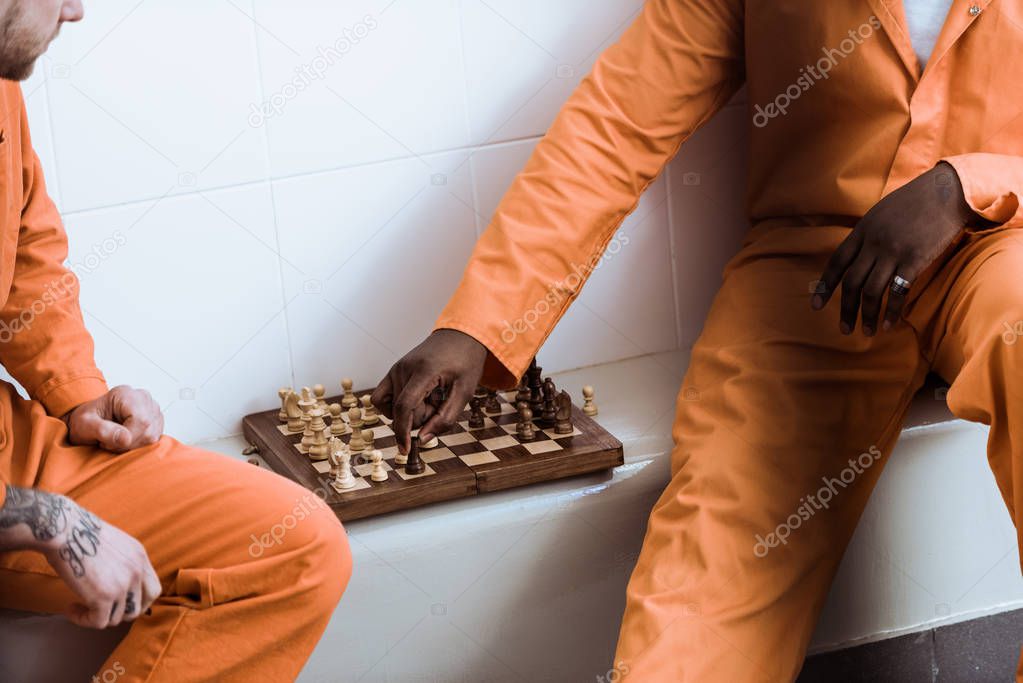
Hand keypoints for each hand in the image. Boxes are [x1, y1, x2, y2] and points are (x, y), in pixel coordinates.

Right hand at [44, 498, 161, 628]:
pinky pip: (99, 622)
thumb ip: (123, 562)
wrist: (65, 529)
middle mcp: (136, 571)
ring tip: (79, 606)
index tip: (121, 604)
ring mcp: (122, 585)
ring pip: (117, 618)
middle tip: (101, 610)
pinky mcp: (103, 597)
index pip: (153, 590)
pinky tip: (70, 608)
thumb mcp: (115, 543)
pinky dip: (83, 620)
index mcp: (140, 557)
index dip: (140, 602)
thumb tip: (117, 582)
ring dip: (97, 616)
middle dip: (120, 614)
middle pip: (139, 608)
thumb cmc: (80, 533)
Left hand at [63, 386, 163, 452]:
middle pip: (148, 429)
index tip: (108, 443)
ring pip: (153, 436)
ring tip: (115, 441)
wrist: (87, 422)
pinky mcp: (156, 421)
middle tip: (109, 443)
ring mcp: (152, 409)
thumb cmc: (84, 421)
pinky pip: (154, 440)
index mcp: (126, 394)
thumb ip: (103, 430)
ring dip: (133, 446)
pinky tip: (125, 441)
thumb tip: (126, 439)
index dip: (128, 437)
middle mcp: (143, 398)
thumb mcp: (84, 425)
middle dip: (128, 443)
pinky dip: (138, 446)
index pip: (140, 420)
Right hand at [371, 329, 487, 452]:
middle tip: (440, 402)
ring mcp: (396, 368)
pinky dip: (395, 406)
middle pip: (400, 410)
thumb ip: (446, 418)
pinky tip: (414, 401)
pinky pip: (382, 397)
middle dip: (420, 417)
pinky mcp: (394, 370)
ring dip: (409, 411)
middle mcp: (404, 368)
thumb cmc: (465, 362)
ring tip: (429, 399)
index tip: (405, 449)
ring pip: (391, 407)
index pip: (404, 406)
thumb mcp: (465, 392)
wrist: (460, 336)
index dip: (402, 431)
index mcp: (423, 371)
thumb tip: (423, 439)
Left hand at [811, 162, 976, 334]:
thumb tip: (857, 258)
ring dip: (868, 315)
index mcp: (862, 231)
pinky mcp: (915, 260)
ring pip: (872, 291)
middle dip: (846, 309)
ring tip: (867, 332)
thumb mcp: (881, 213)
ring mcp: (893, 252)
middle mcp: (873, 243)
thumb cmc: (915, 201)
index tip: (815, 306)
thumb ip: (867, 235)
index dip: (825, 286)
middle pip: (851, 282)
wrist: (947, 190)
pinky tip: (889, 325)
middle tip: (844, 330)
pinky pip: (898, 291)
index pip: (836, 263)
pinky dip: (892, 311)